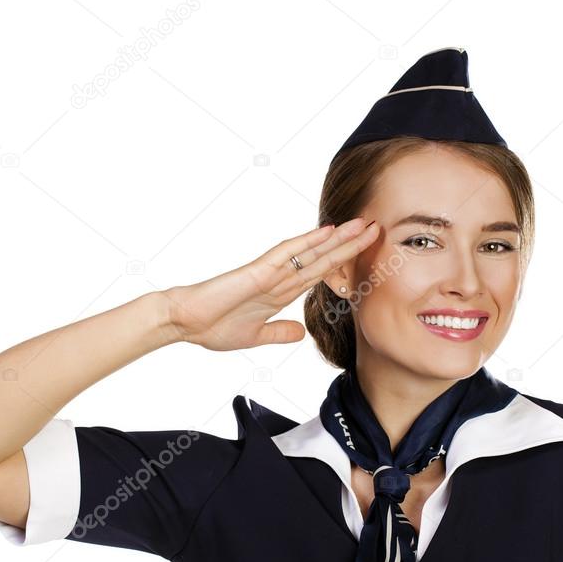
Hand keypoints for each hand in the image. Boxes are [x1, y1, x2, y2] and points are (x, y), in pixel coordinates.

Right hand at [161, 217, 378, 351]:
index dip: (346, 263)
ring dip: (338, 238)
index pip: (321, 273)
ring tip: (362, 224)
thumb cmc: (213, 327)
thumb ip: (279, 332)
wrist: (185, 323)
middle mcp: (280, 278)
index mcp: (281, 292)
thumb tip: (300, 332)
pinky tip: (326, 232)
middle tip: (377, 227)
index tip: (368, 253)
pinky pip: (286, 254)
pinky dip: (307, 242)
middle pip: (323, 258)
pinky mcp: (257, 271)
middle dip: (351, 244)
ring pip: (311, 251)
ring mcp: (270, 272)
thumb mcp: (256, 337)